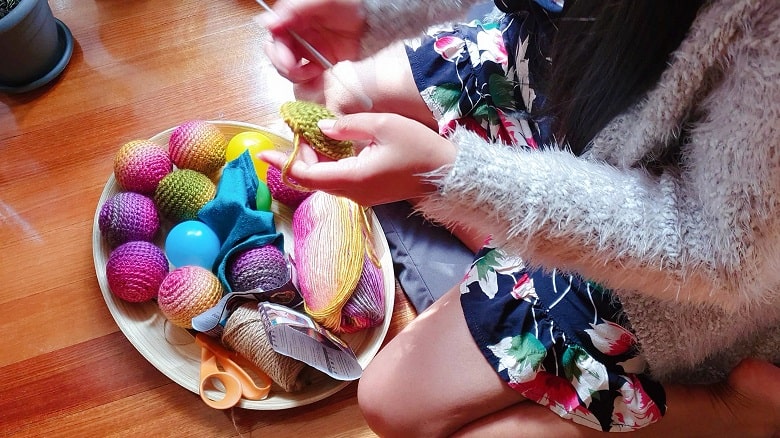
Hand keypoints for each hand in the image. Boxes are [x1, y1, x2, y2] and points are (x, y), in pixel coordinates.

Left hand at [259, 113, 456, 205]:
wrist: (449, 175)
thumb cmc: (419, 148)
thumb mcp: (383, 126)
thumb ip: (349, 126)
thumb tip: (323, 128)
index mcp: (353, 178)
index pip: (307, 175)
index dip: (285, 164)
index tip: (264, 154)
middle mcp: (353, 193)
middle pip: (314, 180)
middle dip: (297, 159)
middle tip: (290, 135)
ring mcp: (362, 196)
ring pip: (326, 182)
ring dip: (312, 162)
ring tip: (305, 139)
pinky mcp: (370, 194)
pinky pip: (340, 182)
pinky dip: (327, 166)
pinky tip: (328, 149)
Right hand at [262, 0, 365, 81]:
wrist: (372, 20)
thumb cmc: (349, 4)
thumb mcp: (320, 1)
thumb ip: (293, 9)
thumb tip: (268, 22)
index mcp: (292, 19)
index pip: (273, 37)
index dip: (276, 49)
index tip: (286, 58)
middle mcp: (297, 35)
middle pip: (277, 55)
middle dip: (283, 65)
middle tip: (294, 69)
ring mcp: (308, 50)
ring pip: (288, 69)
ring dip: (296, 74)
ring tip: (313, 71)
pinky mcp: (320, 63)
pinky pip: (307, 77)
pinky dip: (308, 81)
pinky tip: (317, 77)